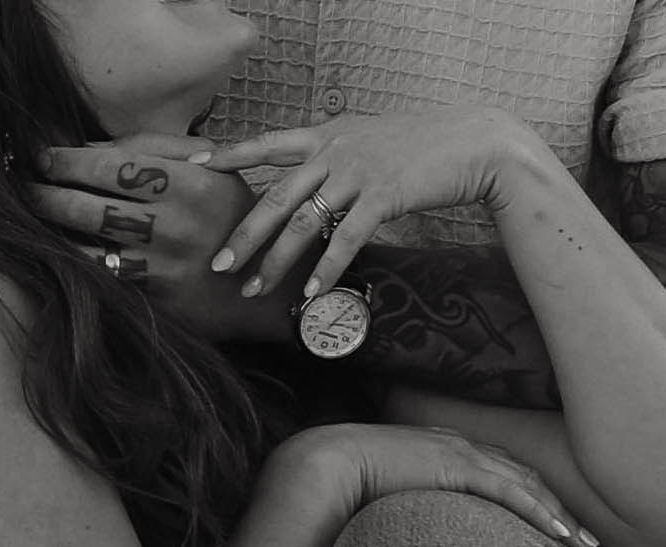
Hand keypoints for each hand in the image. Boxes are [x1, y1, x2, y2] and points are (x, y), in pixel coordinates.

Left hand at [27, 135, 289, 341]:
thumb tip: (97, 145)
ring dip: (54, 232)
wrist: (270, 287)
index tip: (42, 156)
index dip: (68, 160)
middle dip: (48, 194)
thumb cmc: (234, 218)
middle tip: (22, 186)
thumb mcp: (213, 168)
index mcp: (187, 182)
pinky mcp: (161, 301)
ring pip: (91, 247)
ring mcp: (165, 267)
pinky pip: (108, 282)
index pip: (111, 164)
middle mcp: (174, 224)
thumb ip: (160, 149)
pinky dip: (77, 267)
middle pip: (91, 204)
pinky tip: (57, 255)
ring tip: (31, 218)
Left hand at [192, 106, 537, 303]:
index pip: (267, 143)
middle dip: (244, 234)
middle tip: (219, 263)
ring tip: (256, 289)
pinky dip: (326, 269)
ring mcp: (356, 173)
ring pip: (303, 223)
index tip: (197, 165)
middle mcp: (333, 150)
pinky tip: (311, 292)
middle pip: (275, 196)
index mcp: (326, 135)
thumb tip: (315, 188)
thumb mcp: (368, 143)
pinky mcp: (382, 196)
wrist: (468, 144)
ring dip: (276, 261)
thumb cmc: (420, 149)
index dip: (231, 153)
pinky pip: (345, 239)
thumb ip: (336, 161)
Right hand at [304, 422, 597, 546]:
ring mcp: (459, 453)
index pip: (503, 478)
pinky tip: (558, 531)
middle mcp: (459, 448)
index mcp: (447, 455)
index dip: (536, 503)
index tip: (560, 531)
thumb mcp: (394, 507)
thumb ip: (417, 519)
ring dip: (558, 514)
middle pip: (525, 478)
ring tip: (586, 544)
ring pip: (525, 484)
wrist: (324, 472)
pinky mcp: (455, 465)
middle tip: (590, 540)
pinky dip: (536, 509)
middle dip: (561, 509)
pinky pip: (507, 490)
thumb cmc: (348, 495)